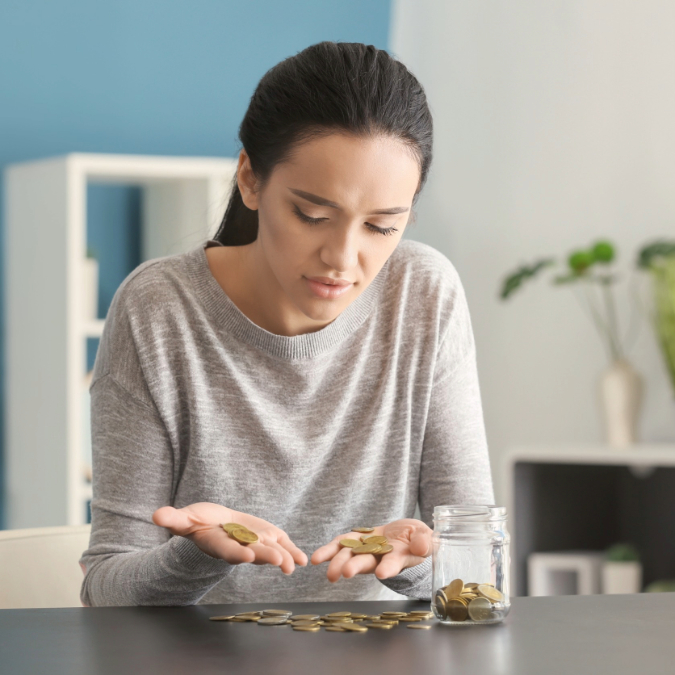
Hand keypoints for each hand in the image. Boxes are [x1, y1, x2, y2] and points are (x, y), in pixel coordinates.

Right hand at [153, 502, 307, 574]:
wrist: (218, 524)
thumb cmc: (199, 521)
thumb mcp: (184, 518)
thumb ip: (173, 518)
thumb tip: (156, 515)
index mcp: (219, 544)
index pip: (228, 550)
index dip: (237, 553)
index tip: (247, 556)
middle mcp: (239, 547)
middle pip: (253, 553)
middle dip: (266, 557)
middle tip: (279, 562)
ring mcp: (255, 544)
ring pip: (270, 550)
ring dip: (283, 557)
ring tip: (293, 565)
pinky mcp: (268, 538)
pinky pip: (282, 545)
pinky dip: (293, 552)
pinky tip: (303, 560)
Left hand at [310, 518, 431, 581]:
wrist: (405, 535)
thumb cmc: (419, 538)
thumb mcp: (425, 537)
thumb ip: (424, 541)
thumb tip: (421, 547)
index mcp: (399, 558)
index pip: (393, 564)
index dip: (388, 568)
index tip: (382, 572)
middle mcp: (379, 558)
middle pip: (365, 562)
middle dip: (354, 567)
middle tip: (343, 573)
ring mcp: (366, 549)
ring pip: (349, 555)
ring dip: (335, 560)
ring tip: (319, 563)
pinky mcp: (356, 540)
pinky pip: (341, 544)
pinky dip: (329, 550)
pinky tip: (316, 558)